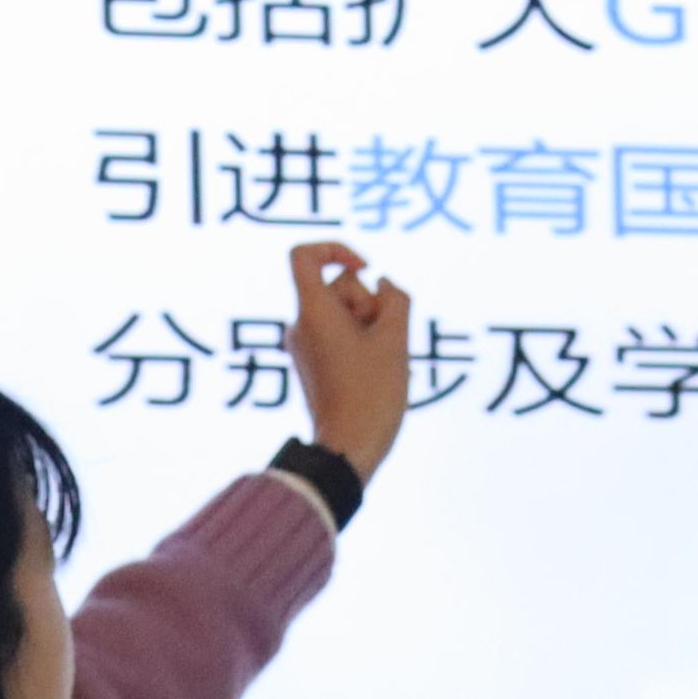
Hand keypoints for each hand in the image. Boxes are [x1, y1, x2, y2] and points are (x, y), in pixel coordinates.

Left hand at [284, 241, 411, 480]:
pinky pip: (340, 336)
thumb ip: (395, 298)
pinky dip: (362, 343)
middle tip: (381, 338)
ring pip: (344, 314)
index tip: (364, 268)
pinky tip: (375, 371)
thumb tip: (382, 285)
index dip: (336, 250)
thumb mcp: (397, 337)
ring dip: (370, 326)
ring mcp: (305, 347)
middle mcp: (300, 326)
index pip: (304, 256)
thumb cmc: (372, 394)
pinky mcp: (313, 365)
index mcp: (312, 312)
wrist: (349, 448)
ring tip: (379, 360)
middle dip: (369, 303)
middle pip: (339, 288)